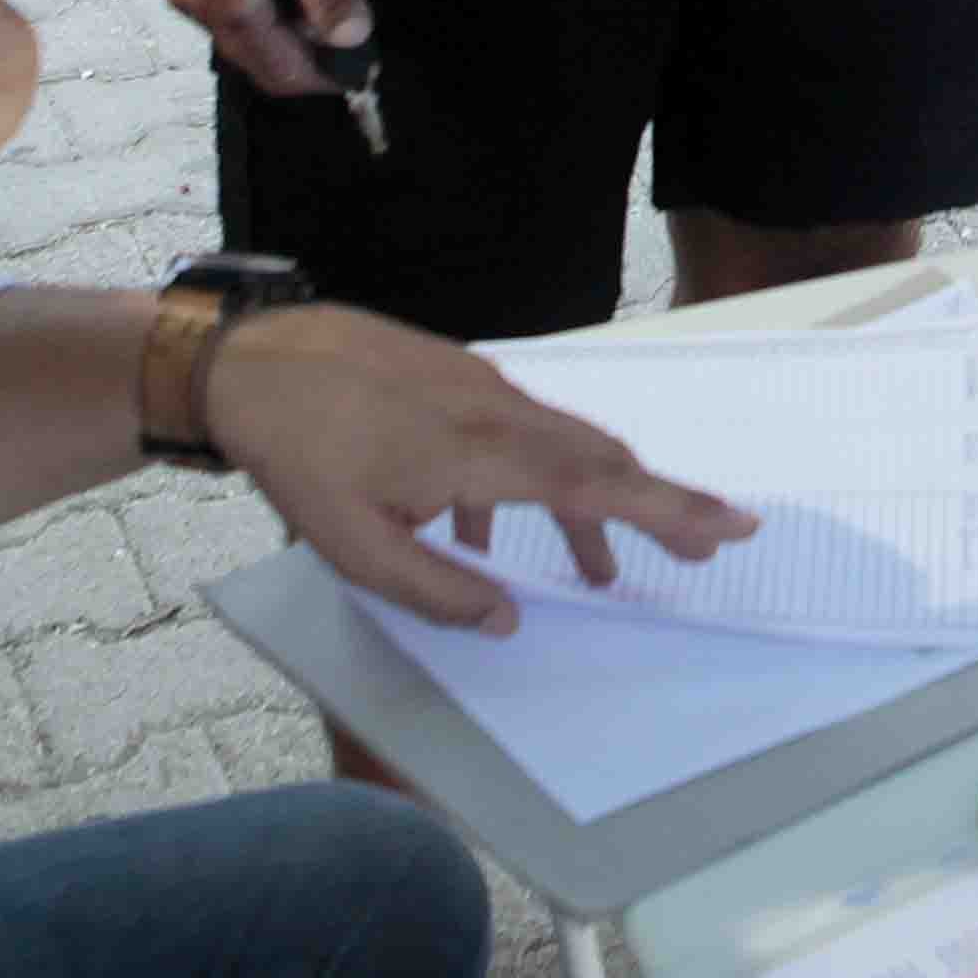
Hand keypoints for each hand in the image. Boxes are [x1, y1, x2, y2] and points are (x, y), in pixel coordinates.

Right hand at [147, 0, 370, 94]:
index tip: (362, 65)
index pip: (277, 72)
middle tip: (349, 20)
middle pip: (255, 55)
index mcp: (220, 0)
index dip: (324, 76)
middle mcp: (189, 2)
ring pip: (240, 27)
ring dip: (282, 19)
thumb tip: (351, 39)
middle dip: (304, 48)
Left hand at [204, 303, 759, 634]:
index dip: (669, 510)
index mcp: (482, 455)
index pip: (597, 489)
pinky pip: (516, 430)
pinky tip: (480, 531)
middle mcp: (497, 411)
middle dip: (658, 506)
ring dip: (587, 505)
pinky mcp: (454, 375)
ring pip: (560, 446)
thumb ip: (438, 593)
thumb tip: (508, 618)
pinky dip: (530, 480)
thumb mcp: (355, 550)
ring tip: (593, 572)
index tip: (730, 525)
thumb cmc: (296, 454)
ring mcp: (479, 385)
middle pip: (601, 460)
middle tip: (704, 546)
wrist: (247, 359)